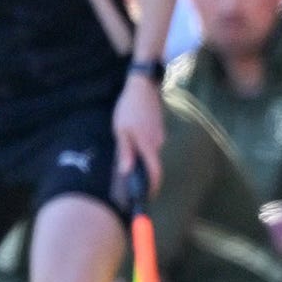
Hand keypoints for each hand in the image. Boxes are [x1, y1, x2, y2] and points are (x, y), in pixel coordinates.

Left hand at [114, 76, 165, 193]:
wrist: (143, 86)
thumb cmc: (129, 108)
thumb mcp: (121, 130)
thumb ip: (125, 151)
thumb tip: (126, 172)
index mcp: (147, 144)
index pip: (155, 170)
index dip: (154, 185)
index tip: (149, 195)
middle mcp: (158, 142)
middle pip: (152, 163)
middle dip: (141, 170)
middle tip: (126, 174)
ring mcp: (160, 135)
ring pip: (150, 152)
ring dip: (140, 155)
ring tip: (125, 149)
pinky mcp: (159, 129)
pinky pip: (151, 143)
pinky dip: (142, 145)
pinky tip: (132, 136)